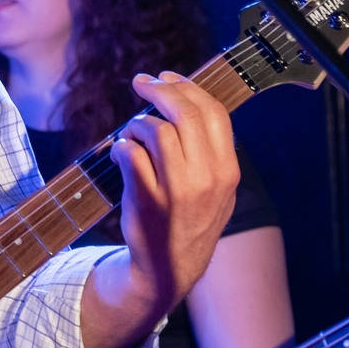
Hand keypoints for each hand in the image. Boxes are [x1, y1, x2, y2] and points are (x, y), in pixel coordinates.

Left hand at [112, 70, 239, 324]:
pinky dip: (121, 147)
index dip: (188, 87)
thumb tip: (187, 101)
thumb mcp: (219, 190)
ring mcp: (178, 189)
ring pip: (156, 129)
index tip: (168, 77)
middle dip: (160, 89)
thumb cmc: (189, 223)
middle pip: (185, 112)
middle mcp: (208, 177)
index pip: (213, 112)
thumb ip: (211, 151)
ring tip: (131, 133)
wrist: (169, 269)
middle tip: (141, 83)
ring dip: (138, 123)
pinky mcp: (148, 199)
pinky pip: (131, 153)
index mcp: (228, 170)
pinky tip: (120, 154)